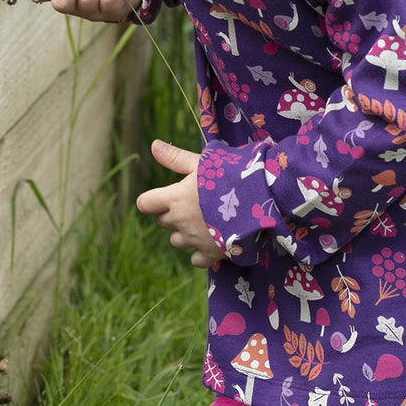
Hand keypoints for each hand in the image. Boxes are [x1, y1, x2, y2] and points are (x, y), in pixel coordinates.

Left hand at [137, 140, 224, 268]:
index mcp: (175, 198)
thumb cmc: (230, 175)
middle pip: (162, 221)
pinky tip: (213, 239)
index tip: (166, 196)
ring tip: (204, 221)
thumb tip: (154, 145)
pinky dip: (201, 252)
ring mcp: (194, 240)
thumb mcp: (203, 162)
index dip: (153, 200)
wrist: (261, 198)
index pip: (145, 204)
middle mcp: (180, 221)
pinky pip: (195, 260)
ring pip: (176, 241)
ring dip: (184, 233)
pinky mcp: (211, 254)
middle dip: (172, 213)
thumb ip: (176, 157)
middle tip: (193, 203)